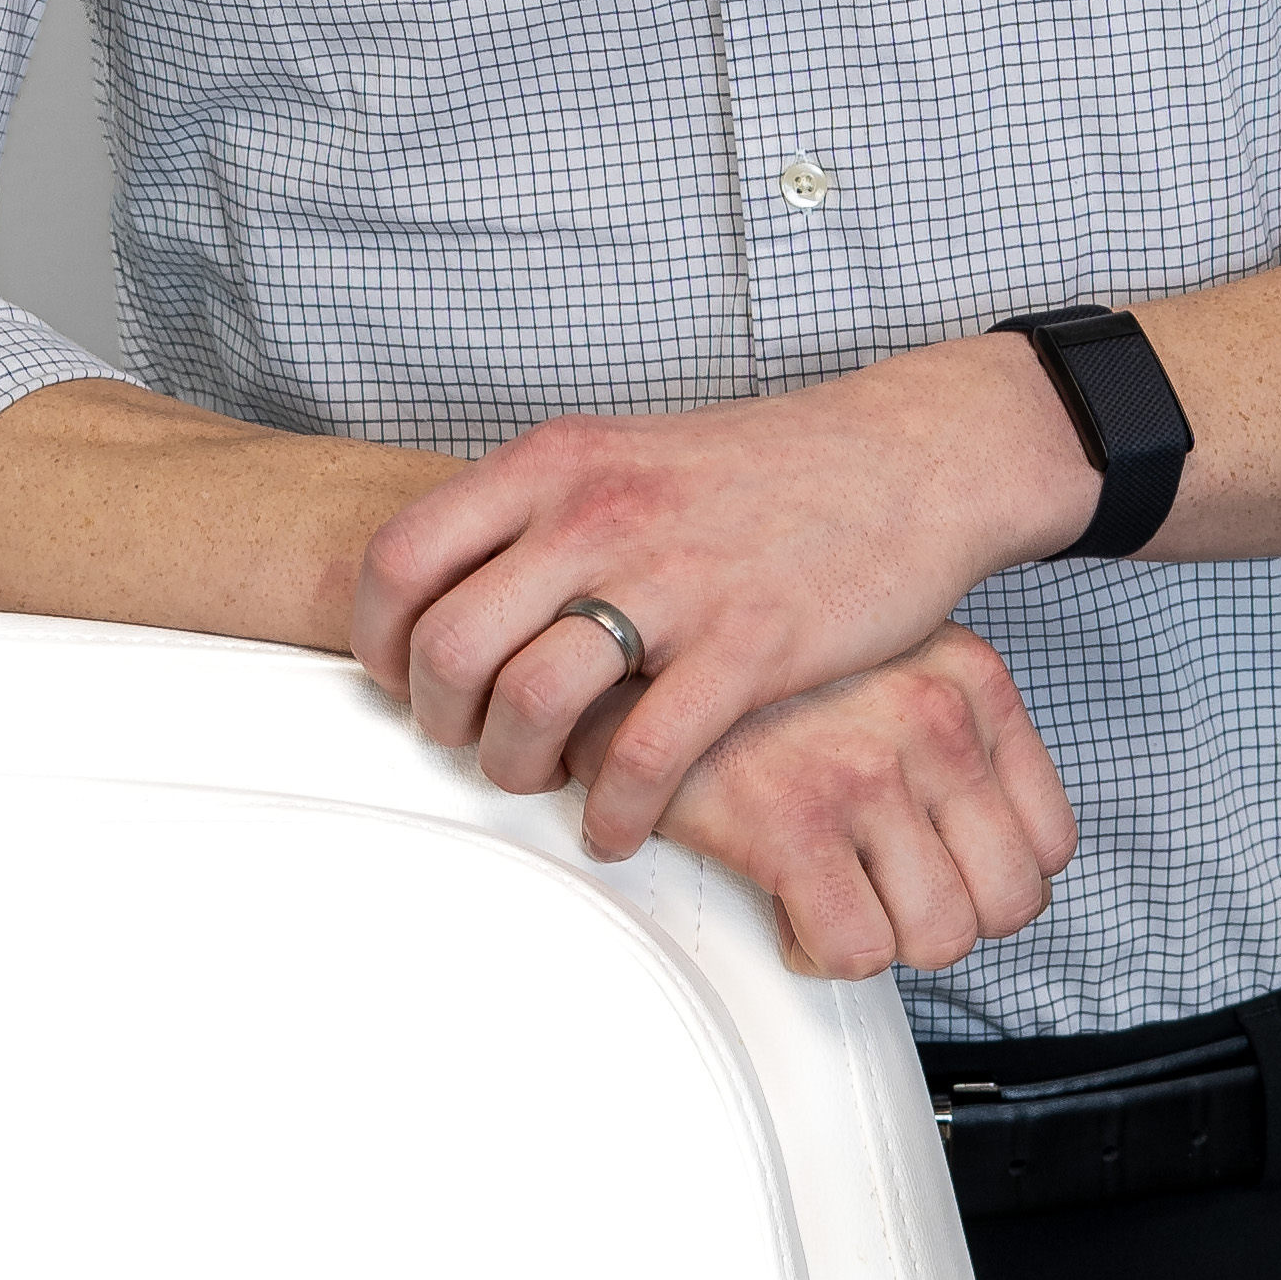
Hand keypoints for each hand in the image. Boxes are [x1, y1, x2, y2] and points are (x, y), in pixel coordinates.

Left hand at [351, 334, 1093, 855]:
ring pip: (530, 704)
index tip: (404, 680)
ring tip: (545, 781)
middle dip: (442, 722)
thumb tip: (448, 592)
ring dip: (516, 771)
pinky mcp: (748, 647)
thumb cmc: (755, 472)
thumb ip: (536, 513)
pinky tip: (619, 824)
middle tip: (473, 742)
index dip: (378, 641)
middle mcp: (597, 514)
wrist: (902, 459)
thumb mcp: (622, 455)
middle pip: (448, 647)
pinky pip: (642, 757)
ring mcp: (673, 581)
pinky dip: (611, 812)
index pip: (399, 559)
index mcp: (556, 462)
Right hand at [574, 626, 1076, 980]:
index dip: (988, 880)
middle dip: (941, 920)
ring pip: (940, 937)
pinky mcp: (793, 819)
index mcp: (969, 677)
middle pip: (1008, 904)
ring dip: (882, 937)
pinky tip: (785, 904)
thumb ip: (943, 725)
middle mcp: (934, 717)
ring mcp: (867, 767)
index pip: (1050, 843)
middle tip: (878, 894)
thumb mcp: (888, 653)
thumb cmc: (760, 657)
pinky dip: (818, 949)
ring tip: (831, 895)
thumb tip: (986, 846)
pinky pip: (857, 950)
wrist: (637, 632)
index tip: (933, 873)